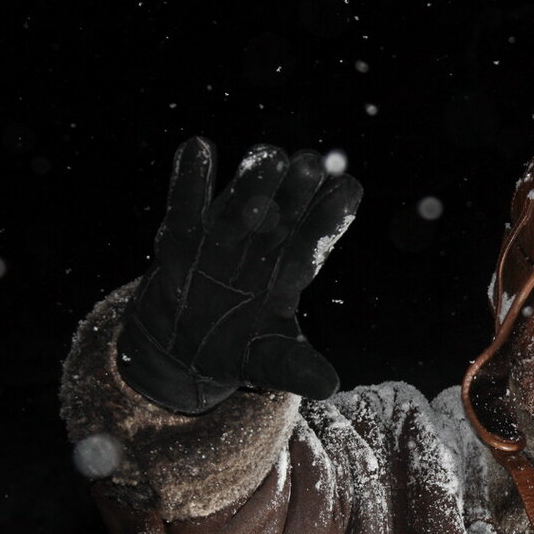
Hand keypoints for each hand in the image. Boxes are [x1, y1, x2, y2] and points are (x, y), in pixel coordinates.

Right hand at [117, 138, 362, 412]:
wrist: (185, 347)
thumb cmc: (239, 350)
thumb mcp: (269, 363)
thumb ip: (296, 368)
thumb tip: (329, 386)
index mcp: (289, 273)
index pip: (315, 241)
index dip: (331, 217)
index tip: (351, 189)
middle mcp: (261, 247)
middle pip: (283, 213)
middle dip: (297, 190)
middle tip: (313, 163)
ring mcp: (222, 237)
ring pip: (241, 202)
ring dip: (253, 180)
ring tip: (269, 155)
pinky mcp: (181, 237)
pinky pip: (185, 204)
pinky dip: (190, 178)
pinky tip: (199, 147)